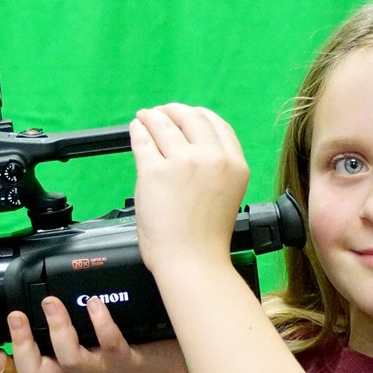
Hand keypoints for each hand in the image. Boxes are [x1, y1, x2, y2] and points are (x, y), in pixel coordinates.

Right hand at [0, 296, 185, 372]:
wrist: (160, 367)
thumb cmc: (119, 347)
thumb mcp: (86, 336)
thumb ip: (64, 319)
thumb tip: (43, 285)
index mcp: (59, 361)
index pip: (18, 368)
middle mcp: (75, 368)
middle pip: (35, 371)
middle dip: (21, 345)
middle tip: (16, 317)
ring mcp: (100, 366)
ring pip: (69, 358)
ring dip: (57, 330)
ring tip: (52, 303)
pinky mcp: (125, 360)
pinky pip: (110, 344)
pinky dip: (100, 323)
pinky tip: (94, 304)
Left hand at [129, 103, 248, 272]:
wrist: (193, 261)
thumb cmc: (206, 238)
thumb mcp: (226, 195)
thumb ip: (215, 169)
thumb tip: (190, 145)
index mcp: (235, 165)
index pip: (216, 124)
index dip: (197, 115)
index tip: (186, 115)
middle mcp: (212, 159)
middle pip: (190, 117)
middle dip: (173, 111)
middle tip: (160, 113)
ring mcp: (183, 163)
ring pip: (163, 124)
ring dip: (151, 117)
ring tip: (144, 119)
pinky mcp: (155, 171)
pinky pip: (143, 140)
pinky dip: (137, 131)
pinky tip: (136, 130)